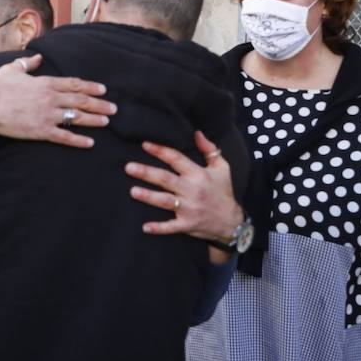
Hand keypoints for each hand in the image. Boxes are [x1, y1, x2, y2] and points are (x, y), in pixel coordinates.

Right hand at [0, 54, 115, 148]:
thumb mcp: (11, 70)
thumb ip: (27, 63)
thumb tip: (37, 57)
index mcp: (46, 83)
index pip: (75, 84)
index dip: (91, 87)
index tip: (103, 90)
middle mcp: (51, 98)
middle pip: (80, 101)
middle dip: (99, 104)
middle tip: (113, 109)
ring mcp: (47, 115)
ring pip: (76, 117)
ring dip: (93, 120)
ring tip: (106, 122)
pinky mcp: (41, 131)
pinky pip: (64, 136)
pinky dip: (78, 140)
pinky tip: (90, 142)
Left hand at [127, 131, 242, 247]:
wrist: (231, 222)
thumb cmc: (223, 191)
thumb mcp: (222, 168)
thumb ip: (209, 149)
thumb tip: (197, 133)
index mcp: (198, 174)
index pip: (176, 159)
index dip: (160, 151)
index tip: (145, 145)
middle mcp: (192, 190)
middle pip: (166, 179)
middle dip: (147, 173)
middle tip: (129, 167)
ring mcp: (189, 209)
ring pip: (165, 201)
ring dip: (148, 196)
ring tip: (132, 191)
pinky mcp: (187, 225)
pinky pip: (171, 227)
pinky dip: (158, 228)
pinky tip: (145, 227)